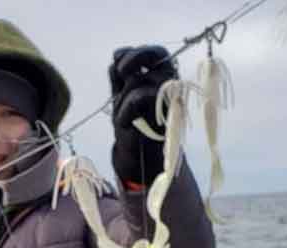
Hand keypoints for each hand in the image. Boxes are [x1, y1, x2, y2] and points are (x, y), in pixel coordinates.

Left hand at [109, 45, 177, 185]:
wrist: (137, 155)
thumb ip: (119, 76)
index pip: (157, 52)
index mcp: (161, 78)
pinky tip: (125, 122)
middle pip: (158, 54)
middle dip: (135, 57)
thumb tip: (116, 56)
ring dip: (122, 98)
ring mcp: (170, 96)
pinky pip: (139, 96)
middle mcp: (171, 83)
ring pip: (139, 79)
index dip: (135, 52)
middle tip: (121, 71)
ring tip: (122, 117)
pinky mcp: (166, 112)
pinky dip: (125, 109)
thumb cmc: (132, 125)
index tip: (118, 62)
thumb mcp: (121, 97)